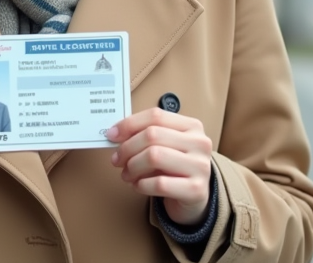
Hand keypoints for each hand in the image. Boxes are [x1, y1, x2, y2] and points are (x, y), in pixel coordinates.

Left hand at [107, 108, 213, 225]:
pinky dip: (142, 184)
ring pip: (154, 156)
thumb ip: (146, 134)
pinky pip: (160, 183)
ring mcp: (200, 166)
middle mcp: (199, 143)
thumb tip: (116, 133)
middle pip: (152, 135)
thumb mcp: (165, 145)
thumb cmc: (175, 168)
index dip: (129, 124)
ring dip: (132, 167)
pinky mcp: (196, 190)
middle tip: (116, 159)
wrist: (195, 197)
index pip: (156, 116)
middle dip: (128, 148)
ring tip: (127, 174)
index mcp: (192, 126)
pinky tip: (139, 186)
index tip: (112, 135)